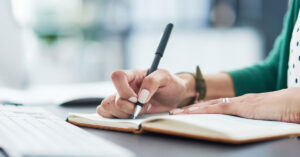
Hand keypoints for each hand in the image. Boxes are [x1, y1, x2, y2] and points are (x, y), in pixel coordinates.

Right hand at [97, 69, 195, 117]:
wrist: (175, 96)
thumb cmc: (170, 84)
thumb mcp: (165, 77)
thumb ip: (152, 81)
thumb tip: (141, 96)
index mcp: (132, 76)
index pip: (117, 76)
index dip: (124, 90)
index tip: (137, 98)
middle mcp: (124, 87)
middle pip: (113, 99)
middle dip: (130, 108)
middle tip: (145, 106)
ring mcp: (121, 99)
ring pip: (108, 107)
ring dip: (125, 114)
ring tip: (141, 111)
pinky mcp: (122, 110)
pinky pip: (107, 114)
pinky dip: (118, 118)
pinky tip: (132, 116)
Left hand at [170, 88, 299, 122]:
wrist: (294, 104)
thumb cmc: (280, 113)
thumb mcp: (259, 119)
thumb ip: (248, 121)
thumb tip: (238, 130)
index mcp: (239, 105)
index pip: (214, 107)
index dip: (199, 109)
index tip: (186, 113)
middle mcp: (235, 102)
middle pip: (207, 105)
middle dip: (189, 109)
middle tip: (174, 112)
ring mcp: (237, 103)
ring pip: (208, 105)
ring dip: (191, 109)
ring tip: (175, 113)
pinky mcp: (241, 106)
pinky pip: (218, 108)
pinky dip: (203, 110)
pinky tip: (191, 112)